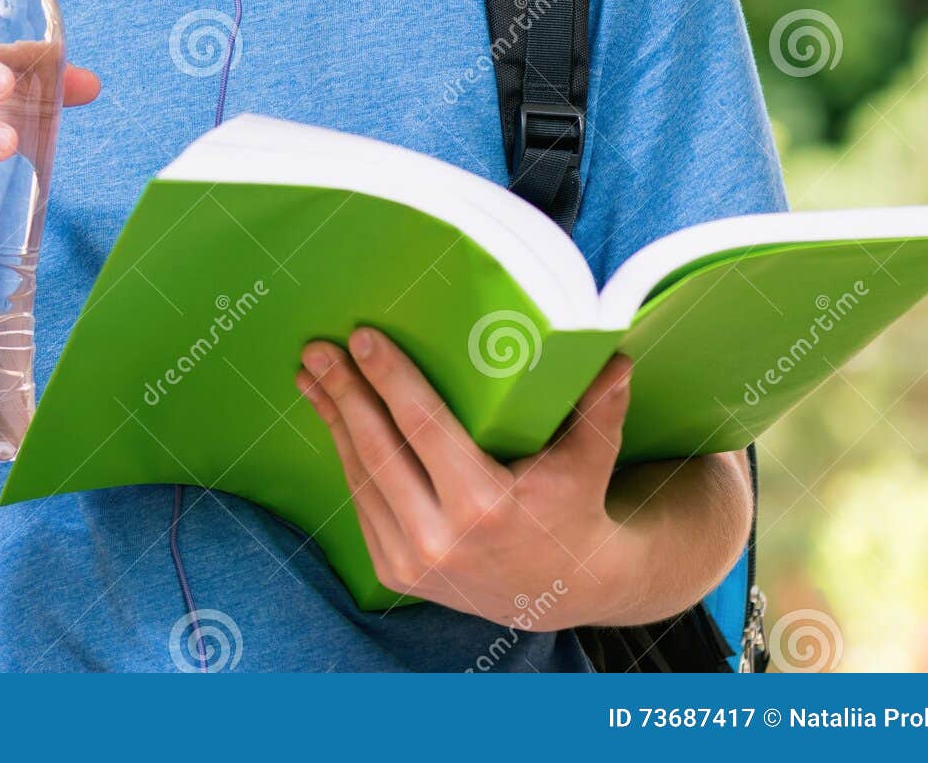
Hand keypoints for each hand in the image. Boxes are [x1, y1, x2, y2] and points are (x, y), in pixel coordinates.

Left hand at [296, 329, 639, 628]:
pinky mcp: (395, 571)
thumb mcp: (591, 459)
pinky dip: (344, 455)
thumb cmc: (574, 506)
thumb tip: (615, 356)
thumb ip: (600, 408)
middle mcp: (439, 538)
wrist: (561, 590)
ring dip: (332, 419)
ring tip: (312, 373)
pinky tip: (332, 416)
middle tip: (318, 346)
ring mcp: (411, 560)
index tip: (362, 336)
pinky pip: (361, 501)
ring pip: (360, 475)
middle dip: (344, 392)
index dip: (389, 378)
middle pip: (377, 448)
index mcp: (484, 504)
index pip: (422, 426)